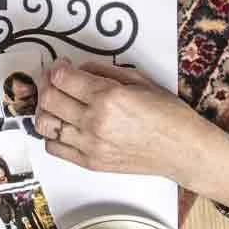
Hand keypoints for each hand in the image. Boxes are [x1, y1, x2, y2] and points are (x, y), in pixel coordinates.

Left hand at [37, 59, 213, 176]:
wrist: (183, 150)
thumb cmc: (168, 114)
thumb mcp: (140, 80)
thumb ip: (104, 70)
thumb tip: (78, 68)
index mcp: (109, 97)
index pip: (62, 78)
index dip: (57, 68)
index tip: (61, 66)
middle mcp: (95, 122)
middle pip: (48, 99)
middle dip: (47, 84)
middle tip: (55, 80)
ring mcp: (91, 145)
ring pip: (45, 124)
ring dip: (45, 109)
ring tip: (57, 103)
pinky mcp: (90, 163)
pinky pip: (53, 147)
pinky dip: (52, 134)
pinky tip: (64, 125)